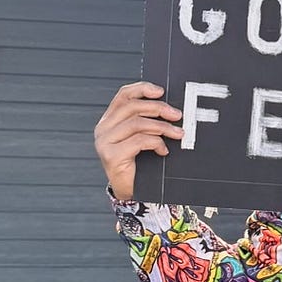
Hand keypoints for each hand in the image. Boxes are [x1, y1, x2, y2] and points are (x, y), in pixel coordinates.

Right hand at [93, 81, 183, 198]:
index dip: (142, 89)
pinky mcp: (112, 156)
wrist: (131, 192)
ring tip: (177, 134)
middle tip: (177, 115)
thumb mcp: (142, 138)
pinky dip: (156, 143)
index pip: (123, 95)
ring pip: (137, 124)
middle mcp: (103, 129)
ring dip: (162, 127)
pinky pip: (139, 141)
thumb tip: (169, 107)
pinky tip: (163, 151)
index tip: (162, 91)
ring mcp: (105, 142)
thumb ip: (146, 121)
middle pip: (132, 107)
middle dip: (159, 109)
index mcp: (109, 120)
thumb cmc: (140, 164)